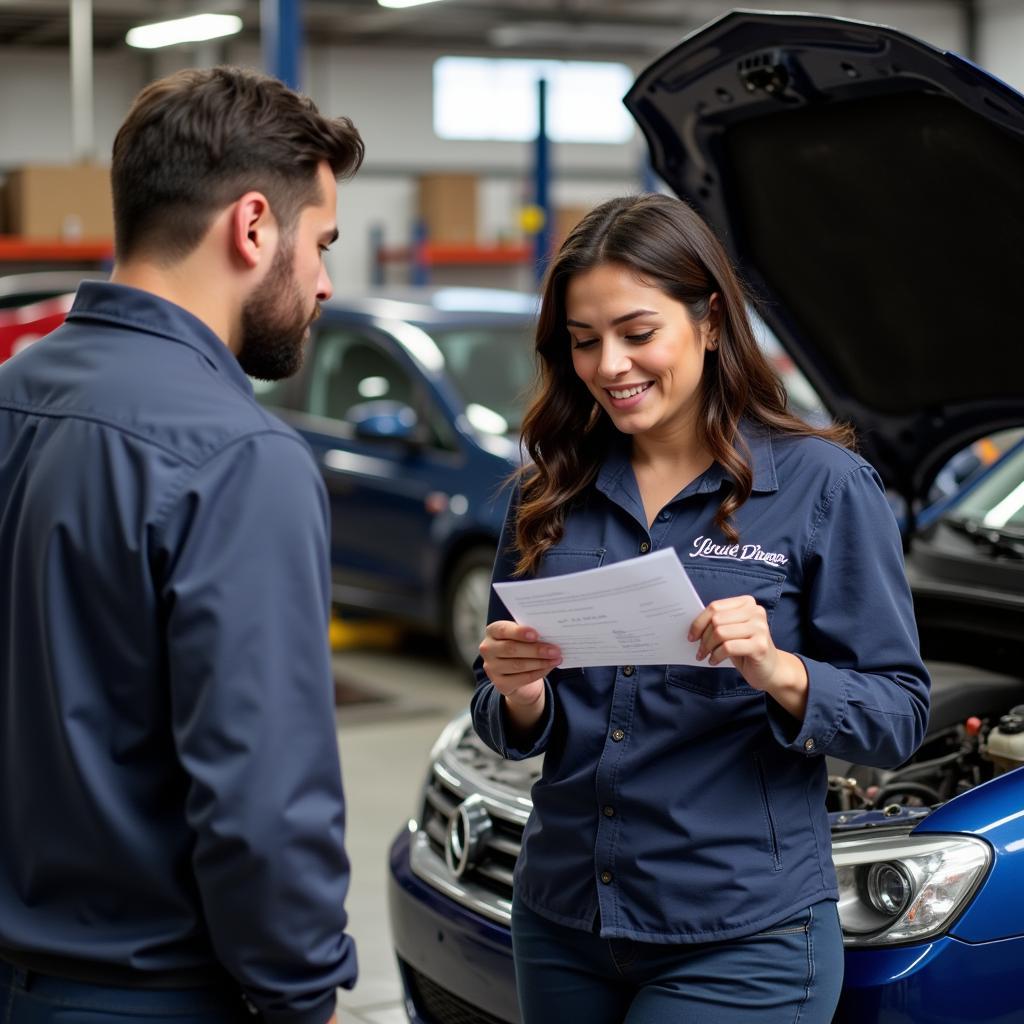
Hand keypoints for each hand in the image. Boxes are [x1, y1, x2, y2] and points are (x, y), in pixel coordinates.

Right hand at [480, 621, 560, 731]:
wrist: (515, 672)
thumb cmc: (521, 647)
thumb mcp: (522, 637)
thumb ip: (529, 635)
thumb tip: (550, 635)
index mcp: (492, 632)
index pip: (503, 630)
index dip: (519, 632)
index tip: (536, 634)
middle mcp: (488, 649)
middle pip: (511, 649)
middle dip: (536, 650)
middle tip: (555, 650)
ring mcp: (492, 668)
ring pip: (518, 665)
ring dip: (540, 662)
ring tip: (556, 658)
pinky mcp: (500, 683)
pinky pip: (523, 678)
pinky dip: (539, 672)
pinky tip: (549, 667)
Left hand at [687, 596, 807, 718]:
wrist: (770, 669)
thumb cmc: (745, 648)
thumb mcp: (731, 630)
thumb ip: (718, 622)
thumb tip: (692, 625)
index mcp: (747, 603)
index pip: (715, 607)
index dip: (699, 622)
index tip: (691, 635)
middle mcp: (756, 612)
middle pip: (716, 620)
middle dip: (703, 637)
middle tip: (699, 650)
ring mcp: (760, 628)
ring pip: (721, 633)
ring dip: (708, 647)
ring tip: (706, 655)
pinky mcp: (760, 645)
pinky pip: (728, 647)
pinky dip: (716, 655)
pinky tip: (715, 661)